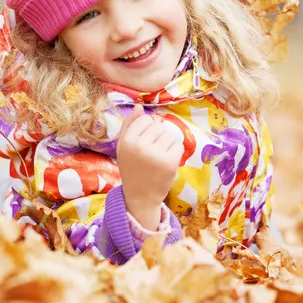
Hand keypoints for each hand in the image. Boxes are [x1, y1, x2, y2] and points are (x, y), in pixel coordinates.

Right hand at [116, 105, 183, 229]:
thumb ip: (129, 125)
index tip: (143, 143)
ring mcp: (156, 154)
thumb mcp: (123, 146)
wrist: (140, 196)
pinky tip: (166, 161)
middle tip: (151, 152)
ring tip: (159, 156)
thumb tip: (139, 106)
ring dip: (167, 143)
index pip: (145, 120)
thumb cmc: (131, 168)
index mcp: (127, 141)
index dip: (146, 130)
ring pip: (169, 134)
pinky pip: (178, 145)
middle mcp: (140, 146)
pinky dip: (175, 151)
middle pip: (158, 126)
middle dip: (157, 136)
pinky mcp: (170, 162)